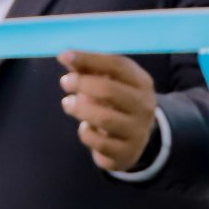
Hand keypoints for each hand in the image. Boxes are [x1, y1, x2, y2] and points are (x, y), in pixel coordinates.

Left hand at [58, 51, 158, 172]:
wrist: (135, 139)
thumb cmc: (116, 102)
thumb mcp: (108, 82)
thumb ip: (88, 69)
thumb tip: (65, 56)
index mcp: (141, 82)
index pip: (117, 65)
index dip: (89, 59)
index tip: (64, 56)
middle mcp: (144, 106)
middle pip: (110, 90)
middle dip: (82, 84)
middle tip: (64, 82)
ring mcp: (138, 130)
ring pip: (105, 119)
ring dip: (81, 109)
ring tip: (68, 103)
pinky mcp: (127, 152)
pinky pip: (100, 143)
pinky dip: (86, 133)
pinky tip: (84, 127)